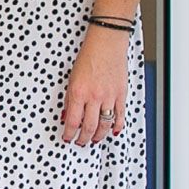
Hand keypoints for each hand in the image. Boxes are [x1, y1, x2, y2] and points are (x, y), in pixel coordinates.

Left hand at [62, 26, 127, 145]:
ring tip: (94, 139)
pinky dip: (117, 126)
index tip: (67, 138)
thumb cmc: (88, 58)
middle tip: (80, 142)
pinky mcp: (121, 94)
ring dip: (99, 135)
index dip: (69, 133)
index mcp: (78, 92)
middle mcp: (94, 96)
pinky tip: (114, 131)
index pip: (72, 121)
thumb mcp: (71, 79)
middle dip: (83, 138)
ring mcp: (109, 96)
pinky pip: (120, 115)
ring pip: (105, 124)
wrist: (106, 45)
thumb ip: (70, 99)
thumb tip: (67, 115)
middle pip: (89, 126)